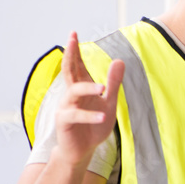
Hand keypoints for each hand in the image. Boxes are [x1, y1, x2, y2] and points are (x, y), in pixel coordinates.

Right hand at [54, 32, 124, 165]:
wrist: (84, 150)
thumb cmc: (94, 125)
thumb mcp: (109, 103)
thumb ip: (113, 83)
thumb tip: (119, 60)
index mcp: (82, 88)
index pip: (77, 65)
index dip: (75, 50)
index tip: (74, 33)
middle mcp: (72, 94)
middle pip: (69, 70)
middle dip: (70, 54)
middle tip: (72, 39)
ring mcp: (66, 107)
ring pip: (74, 92)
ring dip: (88, 89)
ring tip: (102, 89)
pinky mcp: (64, 122)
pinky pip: (76, 116)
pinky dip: (90, 116)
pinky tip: (102, 116)